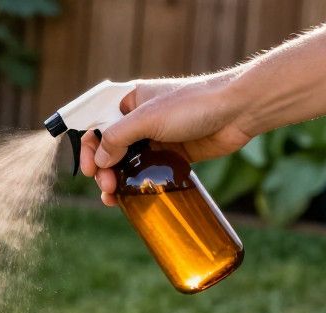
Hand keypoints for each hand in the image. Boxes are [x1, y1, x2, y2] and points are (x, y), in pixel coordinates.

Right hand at [79, 74, 256, 204]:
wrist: (239, 110)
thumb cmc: (194, 104)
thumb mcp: (147, 118)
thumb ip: (117, 138)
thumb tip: (99, 161)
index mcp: (129, 102)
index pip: (96, 124)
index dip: (87, 147)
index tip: (88, 169)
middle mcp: (139, 119)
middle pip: (108, 148)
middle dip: (102, 169)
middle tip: (106, 186)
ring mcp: (156, 138)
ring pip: (126, 163)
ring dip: (115, 180)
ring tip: (113, 197)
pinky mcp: (172, 154)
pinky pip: (147, 172)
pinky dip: (136, 184)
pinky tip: (130, 197)